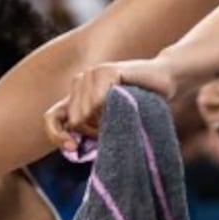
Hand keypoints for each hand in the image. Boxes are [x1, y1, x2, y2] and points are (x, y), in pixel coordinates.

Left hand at [47, 59, 183, 148]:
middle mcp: (80, 81)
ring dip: (105, 121)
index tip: (72, 148)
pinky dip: (111, 109)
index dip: (56, 135)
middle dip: (95, 130)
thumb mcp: (110, 121)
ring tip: (123, 110)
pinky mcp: (105, 71)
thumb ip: (91, 129)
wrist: (166, 79)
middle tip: (116, 122)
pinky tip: (125, 101)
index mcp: (77, 94)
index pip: (52, 118)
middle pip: (74, 121)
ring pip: (84, 114)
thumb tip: (71, 149)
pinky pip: (98, 102)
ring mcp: (91, 74)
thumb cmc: (141, 104)